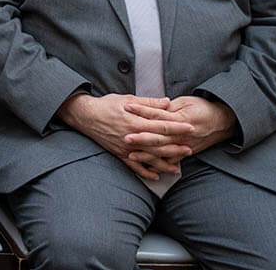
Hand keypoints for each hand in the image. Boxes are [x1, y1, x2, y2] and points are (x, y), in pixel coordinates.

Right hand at [57, 93, 194, 181]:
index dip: (177, 127)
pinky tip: (155, 176)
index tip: (190, 128)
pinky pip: (134, 166)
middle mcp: (132, 137)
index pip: (161, 126)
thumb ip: (148, 102)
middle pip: (159, 145)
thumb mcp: (126, 99)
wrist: (85, 115)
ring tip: (178, 167)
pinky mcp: (119, 153)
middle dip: (176, 148)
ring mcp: (126, 148)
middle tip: (190, 149)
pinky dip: (145, 172)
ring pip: (149, 158)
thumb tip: (167, 102)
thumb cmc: (105, 105)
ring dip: (164, 164)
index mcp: (135, 122)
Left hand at [124, 96, 235, 160]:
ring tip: (131, 155)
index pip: (158, 115)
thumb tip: (153, 106)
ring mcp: (185, 145)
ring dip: (147, 154)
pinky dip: (161, 165)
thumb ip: (168, 107)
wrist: (224, 121)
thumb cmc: (203, 108)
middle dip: (141, 138)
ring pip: (164, 151)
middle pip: (159, 136)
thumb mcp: (186, 102)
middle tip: (125, 138)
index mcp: (181, 118)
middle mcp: (183, 134)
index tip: (127, 107)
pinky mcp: (187, 152)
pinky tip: (149, 169)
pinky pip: (173, 161)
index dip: (142, 111)